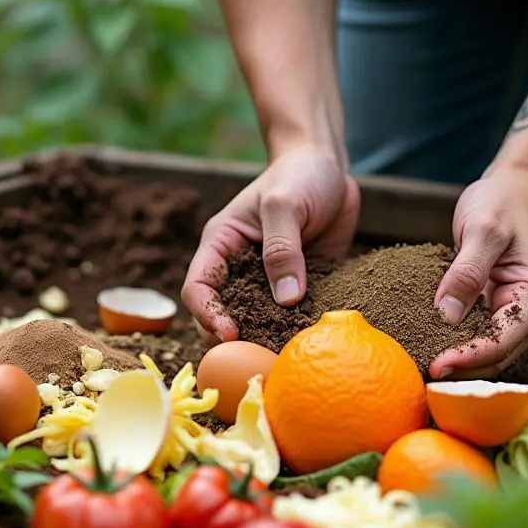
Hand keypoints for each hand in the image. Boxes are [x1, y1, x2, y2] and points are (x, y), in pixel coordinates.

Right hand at [181, 148, 360, 343]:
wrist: (329, 169)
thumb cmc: (298, 176)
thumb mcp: (285, 205)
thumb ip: (283, 249)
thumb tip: (287, 300)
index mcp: (221, 246)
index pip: (199, 288)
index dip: (208, 314)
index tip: (230, 334)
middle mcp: (239, 268)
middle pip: (222, 314)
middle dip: (234, 339)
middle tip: (255, 358)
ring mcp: (268, 281)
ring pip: (257, 321)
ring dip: (266, 339)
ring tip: (281, 358)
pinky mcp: (298, 287)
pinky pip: (293, 317)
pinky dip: (297, 332)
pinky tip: (308, 345)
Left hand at [429, 169, 527, 379]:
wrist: (514, 189)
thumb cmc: (502, 203)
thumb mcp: (483, 230)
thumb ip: (466, 272)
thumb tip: (445, 316)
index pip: (502, 341)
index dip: (469, 358)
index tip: (435, 366)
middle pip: (496, 357)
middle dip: (461, 370)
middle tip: (419, 375)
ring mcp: (514, 313)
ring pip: (486, 354)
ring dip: (457, 363)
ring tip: (419, 368)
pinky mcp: (495, 309)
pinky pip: (475, 335)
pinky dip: (454, 344)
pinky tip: (425, 346)